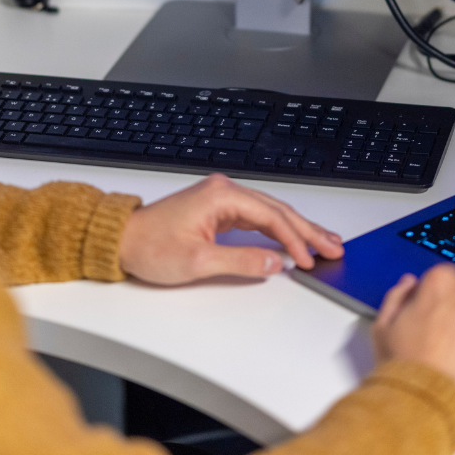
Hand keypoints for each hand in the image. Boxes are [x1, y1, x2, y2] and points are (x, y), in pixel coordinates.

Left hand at [119, 173, 343, 284]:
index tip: (312, 259)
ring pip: (270, 212)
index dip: (296, 240)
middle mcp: (224, 190)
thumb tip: (276, 263)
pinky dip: (277, 229)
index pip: (272, 217)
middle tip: (334, 247)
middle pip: (277, 210)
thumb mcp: (198, 261)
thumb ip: (241, 261)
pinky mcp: (217, 208)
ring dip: (296, 229)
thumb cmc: (150, 246)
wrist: (121, 240)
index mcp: (222, 196)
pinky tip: (292, 239)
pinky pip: (256, 217)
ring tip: (323, 243)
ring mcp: (221, 198)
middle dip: (307, 230)